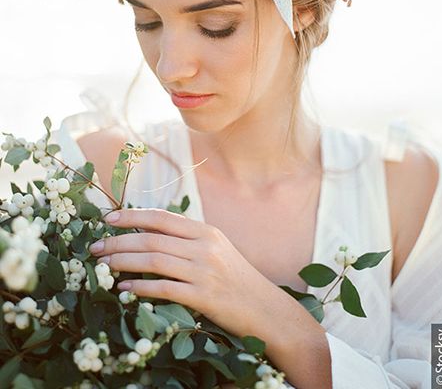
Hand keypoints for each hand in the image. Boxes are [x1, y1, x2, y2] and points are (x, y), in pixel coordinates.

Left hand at [89, 207, 279, 339]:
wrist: (263, 307)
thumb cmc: (235, 277)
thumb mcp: (216, 249)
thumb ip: (188, 239)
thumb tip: (149, 232)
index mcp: (206, 232)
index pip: (162, 218)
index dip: (133, 216)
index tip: (108, 219)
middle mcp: (204, 247)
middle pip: (152, 238)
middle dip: (119, 241)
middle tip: (96, 247)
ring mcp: (204, 271)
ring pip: (154, 260)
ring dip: (123, 262)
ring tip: (103, 266)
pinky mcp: (203, 296)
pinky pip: (164, 289)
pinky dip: (140, 288)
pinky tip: (124, 290)